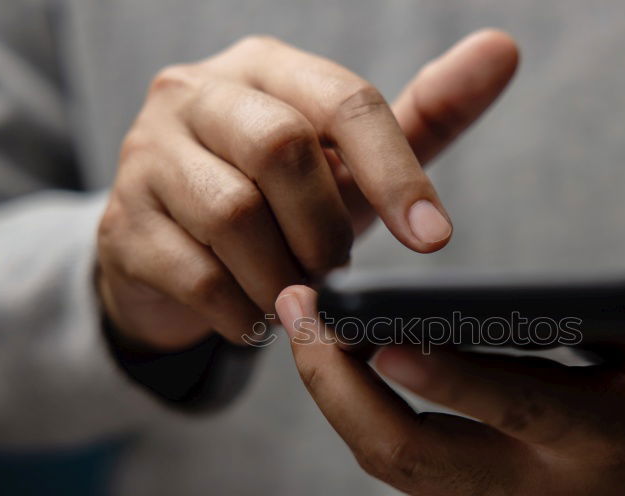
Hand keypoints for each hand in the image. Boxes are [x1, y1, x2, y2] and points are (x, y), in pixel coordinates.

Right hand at [96, 30, 518, 350]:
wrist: (176, 256)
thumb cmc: (281, 202)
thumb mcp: (352, 163)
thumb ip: (425, 115)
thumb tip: (503, 49)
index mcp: (264, 68)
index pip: (343, 100)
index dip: (396, 172)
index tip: (436, 239)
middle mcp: (195, 94)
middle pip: (281, 148)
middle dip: (326, 227)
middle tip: (337, 270)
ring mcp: (145, 157)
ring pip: (234, 216)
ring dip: (286, 275)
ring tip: (298, 296)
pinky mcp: (121, 226)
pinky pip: (196, 275)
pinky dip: (244, 311)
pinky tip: (257, 317)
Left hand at [276, 286, 624, 495]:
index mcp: (599, 445)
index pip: (519, 412)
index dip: (452, 378)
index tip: (383, 335)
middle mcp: (535, 491)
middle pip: (414, 452)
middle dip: (344, 386)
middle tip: (302, 310)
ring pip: (388, 460)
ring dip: (333, 391)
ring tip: (299, 319)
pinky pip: (395, 459)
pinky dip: (353, 406)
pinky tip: (330, 351)